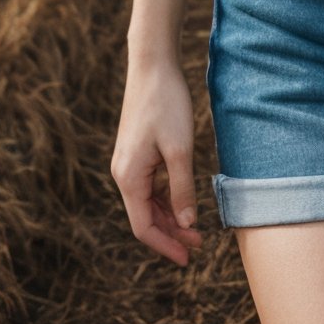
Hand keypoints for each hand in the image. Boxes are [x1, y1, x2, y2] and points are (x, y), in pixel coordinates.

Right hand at [111, 56, 203, 266]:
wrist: (153, 66)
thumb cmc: (166, 104)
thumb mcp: (180, 149)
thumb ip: (182, 188)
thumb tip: (188, 223)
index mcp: (129, 177)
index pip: (143, 227)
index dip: (166, 245)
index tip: (188, 258)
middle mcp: (123, 173)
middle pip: (145, 216)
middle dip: (171, 233)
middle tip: (199, 245)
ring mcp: (129, 162)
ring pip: (148, 202)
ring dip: (170, 216)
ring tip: (196, 228)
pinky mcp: (137, 151)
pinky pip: (150, 185)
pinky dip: (166, 197)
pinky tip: (183, 200)